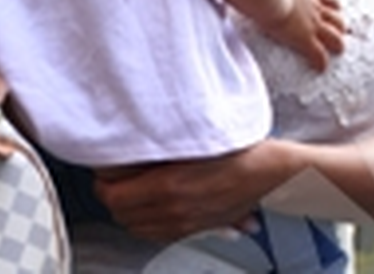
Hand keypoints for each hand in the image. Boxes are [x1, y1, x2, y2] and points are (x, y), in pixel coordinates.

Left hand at [94, 142, 290, 241]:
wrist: (270, 172)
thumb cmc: (237, 150)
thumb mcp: (192, 140)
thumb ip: (156, 150)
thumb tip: (126, 156)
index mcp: (168, 187)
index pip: (113, 196)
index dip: (103, 182)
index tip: (104, 169)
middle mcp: (173, 211)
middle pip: (121, 215)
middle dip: (113, 196)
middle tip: (114, 178)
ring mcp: (184, 224)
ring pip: (137, 227)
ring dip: (129, 211)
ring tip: (131, 191)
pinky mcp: (196, 229)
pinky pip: (157, 234)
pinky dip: (148, 222)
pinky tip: (151, 207)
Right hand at [261, 0, 344, 70]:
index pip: (330, 2)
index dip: (334, 9)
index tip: (334, 14)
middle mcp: (315, 11)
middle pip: (339, 22)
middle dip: (340, 29)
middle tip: (338, 36)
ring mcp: (312, 26)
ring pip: (336, 40)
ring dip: (336, 46)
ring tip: (334, 53)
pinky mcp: (304, 40)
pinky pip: (318, 56)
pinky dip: (320, 63)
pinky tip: (320, 68)